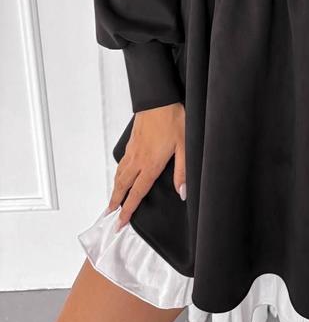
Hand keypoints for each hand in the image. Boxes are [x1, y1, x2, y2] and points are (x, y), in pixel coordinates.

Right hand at [105, 101, 185, 230]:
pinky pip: (122, 162)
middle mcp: (138, 159)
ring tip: (112, 200)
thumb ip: (182, 171)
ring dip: (115, 189)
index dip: (128, 210)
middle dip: (115, 203)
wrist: (158, 98)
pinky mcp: (131, 141)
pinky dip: (118, 174)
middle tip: (110, 216)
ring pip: (120, 174)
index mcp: (150, 164)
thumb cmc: (173, 119)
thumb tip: (182, 192)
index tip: (120, 223)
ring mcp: (133, 150)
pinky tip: (121, 174)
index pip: (137, 193)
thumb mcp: (184, 146)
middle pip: (123, 186)